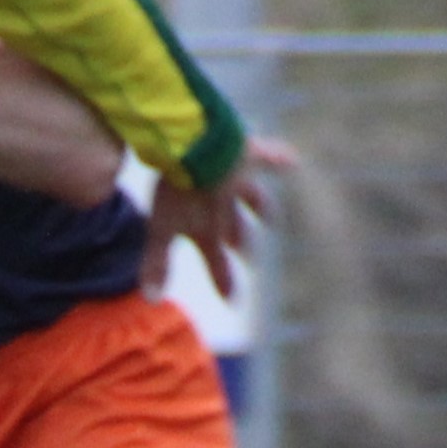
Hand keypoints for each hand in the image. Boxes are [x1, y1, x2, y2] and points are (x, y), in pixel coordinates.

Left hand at [142, 137, 296, 299]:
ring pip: (253, 198)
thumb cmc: (177, 188)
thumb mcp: (161, 227)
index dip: (222, 281)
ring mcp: (239, 181)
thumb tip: (154, 302)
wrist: (198, 146)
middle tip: (248, 257)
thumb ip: (157, 263)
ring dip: (260, 208)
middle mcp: (228, 209)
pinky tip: (292, 160)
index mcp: (209, 229)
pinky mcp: (246, 153)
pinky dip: (280, 159)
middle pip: (235, 230)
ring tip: (270, 218)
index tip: (232, 301)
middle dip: (241, 244)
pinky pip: (268, 157)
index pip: (216, 262)